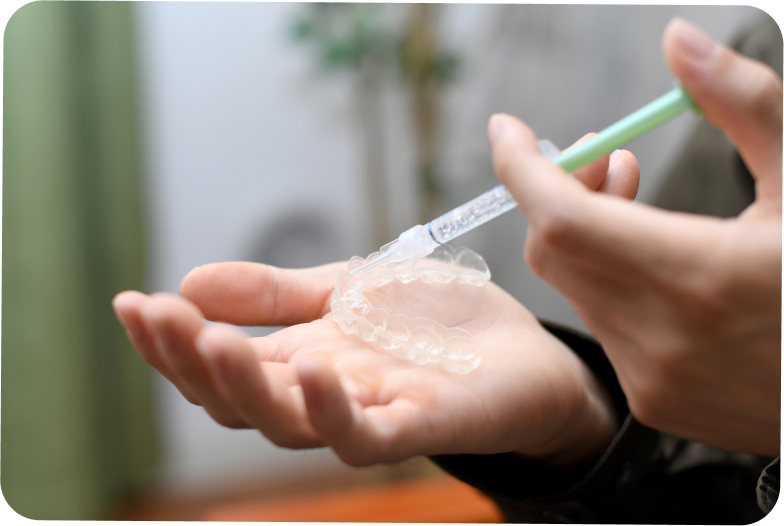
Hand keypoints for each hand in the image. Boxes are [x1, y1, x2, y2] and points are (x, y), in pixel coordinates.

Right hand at [112, 255, 621, 466]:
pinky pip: (368, 436)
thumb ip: (276, 295)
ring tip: (215, 343)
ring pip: (291, 425)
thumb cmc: (433, 320)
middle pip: (240, 402)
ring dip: (248, 388)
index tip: (131, 302)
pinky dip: (335, 409)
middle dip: (193, 362)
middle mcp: (324, 395)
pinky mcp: (422, 427)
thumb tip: (192, 280)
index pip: (219, 366)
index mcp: (300, 360)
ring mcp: (371, 416)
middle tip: (160, 318)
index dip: (172, 343)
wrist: (521, 349)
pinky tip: (314, 368)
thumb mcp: (345, 289)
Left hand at [488, 18, 781, 455]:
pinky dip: (606, 282)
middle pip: (554, 249)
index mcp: (701, 277)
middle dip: (557, 193)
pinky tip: (648, 264)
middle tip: (604, 158)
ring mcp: (655, 380)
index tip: (508, 130)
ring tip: (631, 199)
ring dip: (584, 237)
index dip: (522, 168)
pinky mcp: (656, 402)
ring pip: (573, 287)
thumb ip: (745, 106)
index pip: (562, 217)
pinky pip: (601, 325)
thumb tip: (678, 42)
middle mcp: (664, 338)